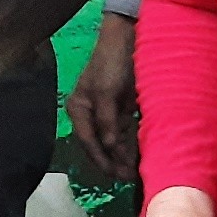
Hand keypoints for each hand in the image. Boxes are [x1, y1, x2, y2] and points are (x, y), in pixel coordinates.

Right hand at [68, 15, 139, 180]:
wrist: (128, 37)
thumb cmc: (111, 62)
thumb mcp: (106, 93)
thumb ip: (107, 121)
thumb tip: (109, 147)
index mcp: (78, 108)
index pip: (88, 141)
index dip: (102, 160)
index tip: (116, 175)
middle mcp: (89, 113)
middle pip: (99, 144)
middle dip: (113, 161)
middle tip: (129, 178)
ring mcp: (105, 111)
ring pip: (113, 140)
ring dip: (123, 155)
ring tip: (135, 171)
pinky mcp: (121, 108)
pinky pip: (124, 131)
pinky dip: (130, 143)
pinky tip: (138, 154)